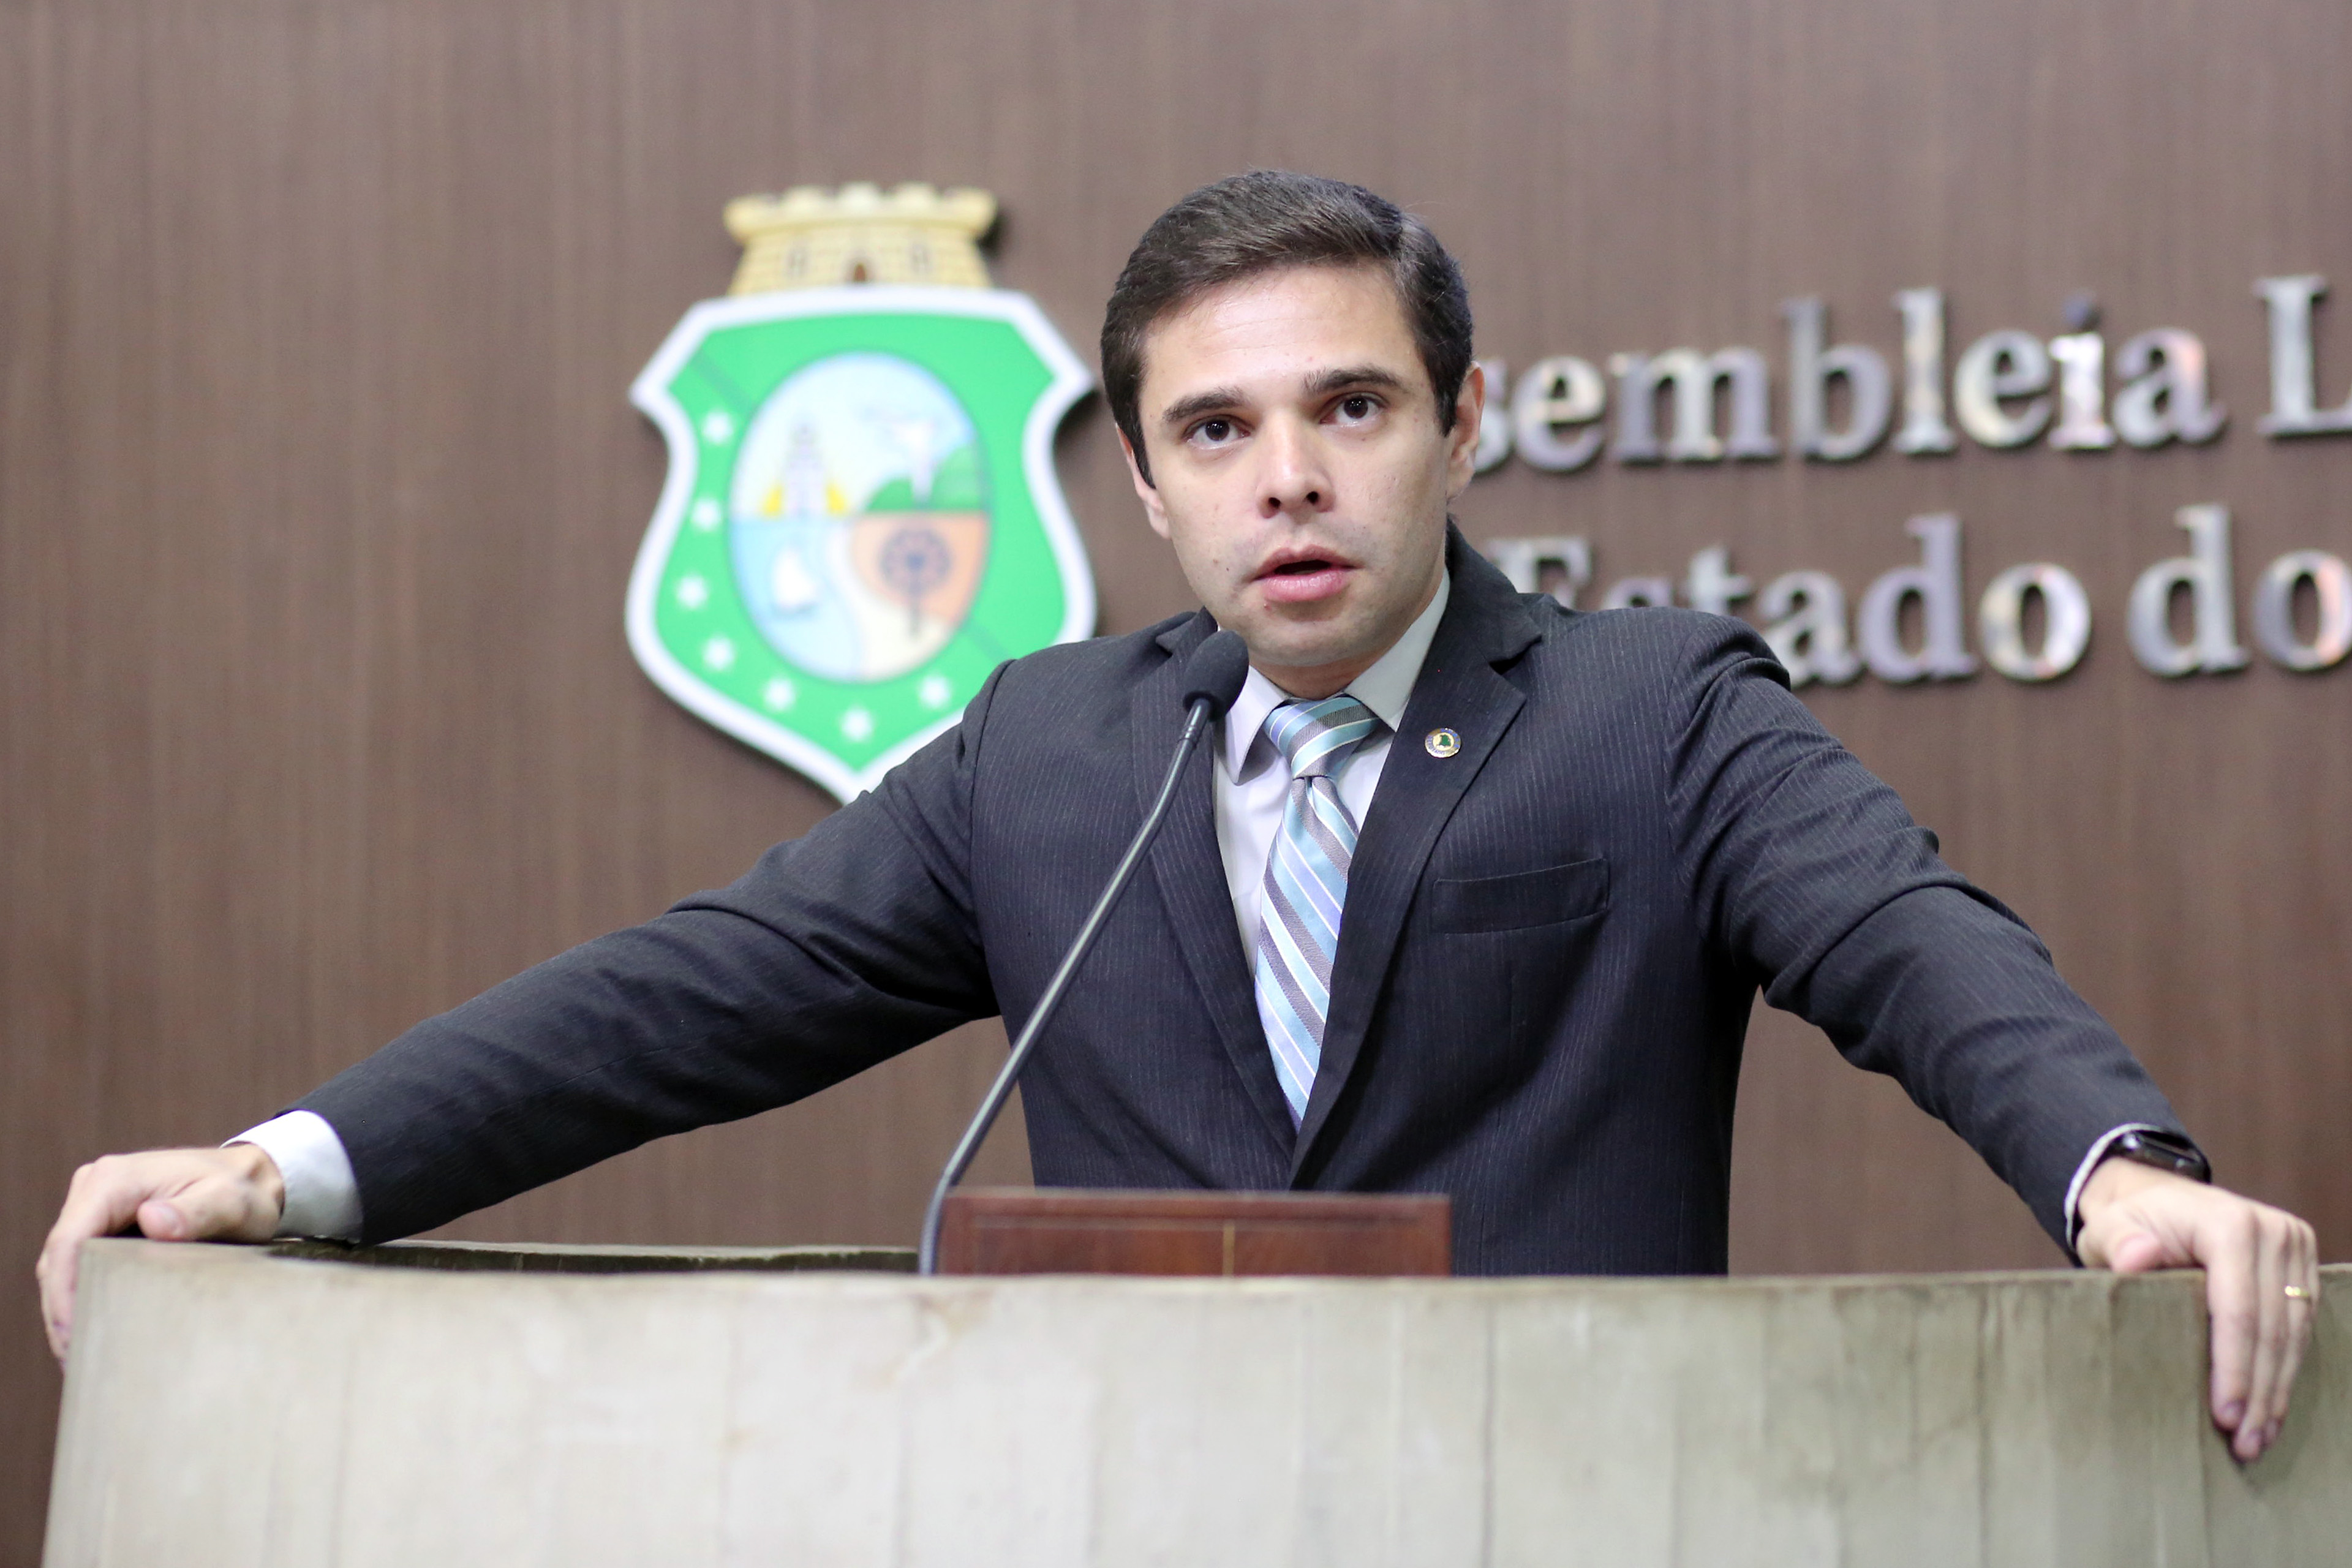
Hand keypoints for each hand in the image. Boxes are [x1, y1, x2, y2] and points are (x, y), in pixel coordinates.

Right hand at [35, 1144, 284, 1363]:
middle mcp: (94, 1188)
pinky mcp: (102, 1224)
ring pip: (62, 1266)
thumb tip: (152, 1220)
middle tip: (76, 1360)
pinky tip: (93, 1330)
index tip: (73, 1335)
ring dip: (66, 1309)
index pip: (69, 1240)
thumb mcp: (230, 1202)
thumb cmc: (242, 1191)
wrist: (250, 1178)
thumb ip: (197, 1212)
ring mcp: (94, 1206)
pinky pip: (78, 1265)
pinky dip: (81, 1297)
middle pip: (58, 1258)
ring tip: (81, 1356)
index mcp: (114, 1179)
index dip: (64, 1291)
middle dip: (61, 1310)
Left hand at [2076, 1158, 2318, 1461]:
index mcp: (2230, 1224)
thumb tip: (2137, 1257)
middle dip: (2259, 1393)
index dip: (2234, 1368)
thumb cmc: (2126, 1221)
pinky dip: (2284, 1371)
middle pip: (2271, 1329)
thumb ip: (2118, 1242)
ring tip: (2257, 1439)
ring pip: (2293, 1336)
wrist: (2153, 1196)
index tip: (2224, 1415)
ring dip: (2276, 1391)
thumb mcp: (2108, 1227)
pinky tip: (2271, 1408)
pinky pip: (2300, 1329)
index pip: (2238, 1310)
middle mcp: (2273, 1233)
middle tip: (2244, 1444)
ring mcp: (2294, 1249)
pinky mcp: (2301, 1268)